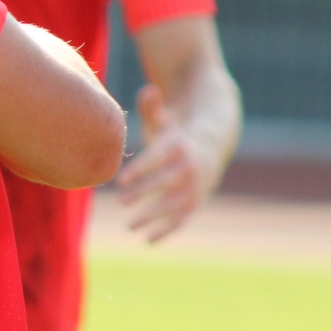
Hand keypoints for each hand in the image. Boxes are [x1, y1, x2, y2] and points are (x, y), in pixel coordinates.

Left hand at [116, 84, 220, 242]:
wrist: (210, 147)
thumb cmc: (174, 135)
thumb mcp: (165, 120)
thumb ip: (152, 109)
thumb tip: (148, 89)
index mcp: (178, 146)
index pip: (157, 158)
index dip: (140, 169)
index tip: (121, 181)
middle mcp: (190, 168)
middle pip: (165, 183)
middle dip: (143, 193)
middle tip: (120, 202)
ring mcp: (195, 188)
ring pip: (174, 205)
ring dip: (152, 217)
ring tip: (129, 226)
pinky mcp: (197, 203)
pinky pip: (183, 220)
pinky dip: (167, 231)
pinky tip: (147, 241)